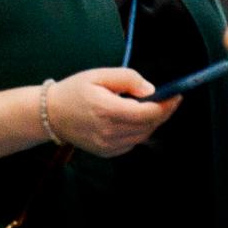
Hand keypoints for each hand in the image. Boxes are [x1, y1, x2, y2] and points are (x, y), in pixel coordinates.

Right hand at [42, 66, 175, 157]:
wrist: (50, 115)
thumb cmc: (75, 91)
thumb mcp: (99, 75)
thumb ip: (127, 78)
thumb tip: (151, 90)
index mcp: (107, 110)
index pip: (147, 112)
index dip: (166, 105)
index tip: (177, 95)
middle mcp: (109, 132)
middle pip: (149, 125)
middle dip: (162, 112)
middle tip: (169, 99)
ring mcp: (108, 145)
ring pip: (143, 135)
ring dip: (152, 121)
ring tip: (151, 106)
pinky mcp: (107, 152)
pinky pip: (133, 142)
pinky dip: (139, 130)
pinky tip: (133, 118)